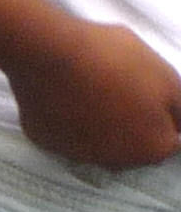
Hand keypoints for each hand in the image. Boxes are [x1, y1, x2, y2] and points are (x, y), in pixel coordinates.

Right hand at [8, 18, 180, 168]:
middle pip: (132, 145)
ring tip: (87, 90)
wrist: (44, 50)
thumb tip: (180, 126)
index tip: (147, 93)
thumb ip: (180, 106)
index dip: (162, 115)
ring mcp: (76, 154)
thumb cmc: (111, 60)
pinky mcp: (44, 141)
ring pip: (96, 143)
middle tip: (117, 89)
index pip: (171, 140)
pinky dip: (64, 120)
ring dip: (97, 126)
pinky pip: (62, 134)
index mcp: (153, 147)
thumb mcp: (165, 75)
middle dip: (131, 125)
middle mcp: (117, 161)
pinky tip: (60, 95)